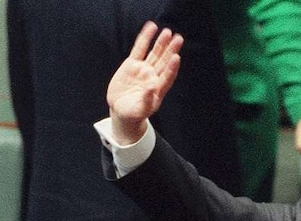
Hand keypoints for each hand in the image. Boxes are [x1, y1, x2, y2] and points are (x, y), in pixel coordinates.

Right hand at [106, 21, 182, 144]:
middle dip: (171, 50)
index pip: (167, 76)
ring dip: (161, 43)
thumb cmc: (133, 113)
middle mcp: (153, 77)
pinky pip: (139, 49)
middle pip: (164, 62)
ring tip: (167, 31)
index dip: (172, 67)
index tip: (177, 57)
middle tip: (178, 38)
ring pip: (154, 53)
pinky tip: (151, 28)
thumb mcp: (140, 110)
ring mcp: (144, 69)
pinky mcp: (132, 64)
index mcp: (158, 89)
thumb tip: (152, 88)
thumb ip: (147, 100)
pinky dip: (145, 38)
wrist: (122, 110)